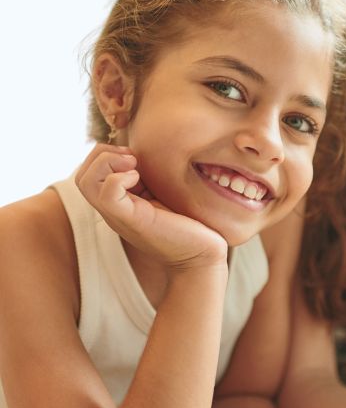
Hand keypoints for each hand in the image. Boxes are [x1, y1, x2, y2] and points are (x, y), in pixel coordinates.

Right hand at [75, 144, 227, 270]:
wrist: (201, 255)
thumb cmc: (189, 223)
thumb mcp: (165, 194)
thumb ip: (152, 178)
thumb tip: (147, 152)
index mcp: (119, 202)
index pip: (90, 172)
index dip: (106, 154)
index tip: (135, 156)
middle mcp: (113, 210)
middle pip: (82, 175)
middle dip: (103, 154)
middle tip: (133, 158)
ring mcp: (119, 216)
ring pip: (86, 181)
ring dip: (107, 163)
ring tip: (134, 166)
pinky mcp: (133, 220)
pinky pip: (107, 195)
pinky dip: (119, 178)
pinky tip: (140, 179)